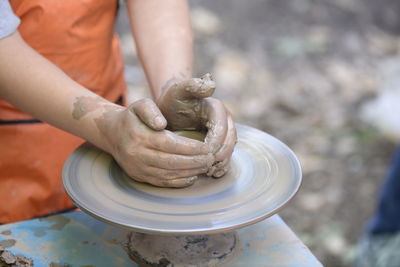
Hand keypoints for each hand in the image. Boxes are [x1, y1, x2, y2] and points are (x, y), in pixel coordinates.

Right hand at [96, 99, 213, 187]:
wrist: (113, 135)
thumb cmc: (132, 118)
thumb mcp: (139, 106)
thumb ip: (151, 111)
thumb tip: (162, 124)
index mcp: (140, 136)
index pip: (171, 145)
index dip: (191, 148)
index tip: (207, 147)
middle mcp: (138, 155)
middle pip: (172, 162)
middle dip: (195, 162)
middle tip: (211, 159)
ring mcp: (138, 169)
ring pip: (169, 174)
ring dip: (190, 172)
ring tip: (206, 166)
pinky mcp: (140, 177)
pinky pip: (162, 183)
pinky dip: (179, 182)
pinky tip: (193, 176)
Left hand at [156, 74, 236, 177]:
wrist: (173, 106)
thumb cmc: (174, 98)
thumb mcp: (179, 90)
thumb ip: (193, 85)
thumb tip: (211, 84)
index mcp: (217, 109)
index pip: (222, 129)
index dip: (215, 143)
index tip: (203, 154)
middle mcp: (225, 119)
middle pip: (230, 141)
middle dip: (220, 155)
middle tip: (207, 166)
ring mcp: (224, 131)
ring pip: (230, 149)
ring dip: (222, 162)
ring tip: (210, 172)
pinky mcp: (220, 140)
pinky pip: (226, 154)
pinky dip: (222, 165)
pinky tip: (213, 173)